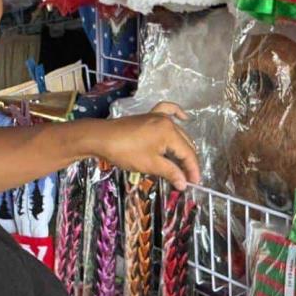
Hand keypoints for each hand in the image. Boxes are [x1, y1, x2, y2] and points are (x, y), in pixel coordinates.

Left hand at [84, 103, 200, 190]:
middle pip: (185, 143)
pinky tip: (184, 118)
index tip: (194, 184)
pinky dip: (177, 113)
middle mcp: (167, 121)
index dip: (192, 170)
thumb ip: (170, 172)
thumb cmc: (125, 152)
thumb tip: (184, 184)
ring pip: (178, 132)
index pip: (188, 153)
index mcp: (170, 132)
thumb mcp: (150, 165)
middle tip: (187, 179)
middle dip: (187, 162)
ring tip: (183, 164)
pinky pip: (168, 111)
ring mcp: (158, 116)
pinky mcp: (149, 116)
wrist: (101, 138)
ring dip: (182, 148)